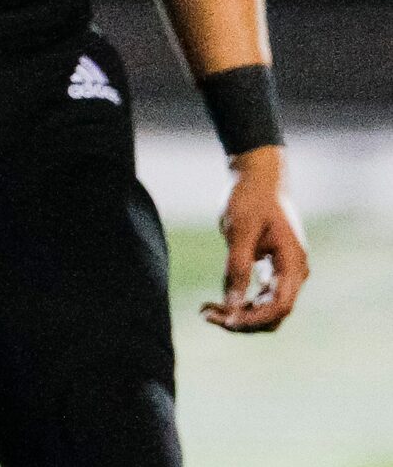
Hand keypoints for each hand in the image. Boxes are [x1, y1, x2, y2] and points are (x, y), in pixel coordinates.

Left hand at [202, 145, 307, 331]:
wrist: (257, 179)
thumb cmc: (250, 199)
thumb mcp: (240, 230)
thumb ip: (238, 267)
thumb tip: (233, 304)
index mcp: (293, 262)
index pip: (281, 305)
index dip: (255, 318)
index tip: (227, 321)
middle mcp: (294, 273)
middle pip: (274, 313)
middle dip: (243, 320)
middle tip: (206, 316)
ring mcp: (284, 274)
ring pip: (265, 308)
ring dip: (238, 314)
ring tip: (205, 312)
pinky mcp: (271, 271)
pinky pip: (259, 297)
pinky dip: (239, 303)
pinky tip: (214, 304)